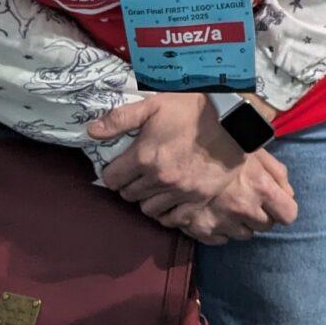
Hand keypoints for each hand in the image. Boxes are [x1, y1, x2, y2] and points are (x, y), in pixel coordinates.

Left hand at [90, 94, 249, 214]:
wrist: (233, 122)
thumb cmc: (192, 110)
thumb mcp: (153, 105)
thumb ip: (120, 119)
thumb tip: (91, 131)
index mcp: (144, 156)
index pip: (112, 179)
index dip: (113, 172)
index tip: (120, 167)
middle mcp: (159, 179)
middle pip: (128, 195)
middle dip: (128, 185)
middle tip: (137, 174)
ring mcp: (180, 192)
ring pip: (148, 209)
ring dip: (146, 199)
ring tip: (153, 187)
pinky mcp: (198, 200)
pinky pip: (173, 219)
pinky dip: (167, 212)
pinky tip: (169, 200)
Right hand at [156, 152, 297, 243]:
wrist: (178, 148)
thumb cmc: (222, 143)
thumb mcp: (255, 151)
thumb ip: (277, 173)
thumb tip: (288, 194)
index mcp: (261, 188)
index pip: (288, 215)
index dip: (283, 209)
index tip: (276, 203)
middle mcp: (244, 209)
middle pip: (266, 226)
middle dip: (261, 214)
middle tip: (248, 198)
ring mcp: (222, 221)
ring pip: (244, 235)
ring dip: (241, 223)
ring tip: (230, 204)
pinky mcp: (202, 230)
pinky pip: (221, 239)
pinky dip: (220, 230)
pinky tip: (214, 213)